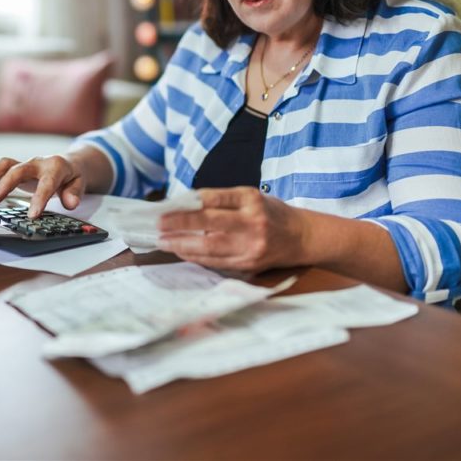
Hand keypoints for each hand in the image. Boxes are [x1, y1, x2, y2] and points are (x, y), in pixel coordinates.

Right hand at [0, 155, 85, 217]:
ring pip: (5, 164)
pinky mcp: (14, 168)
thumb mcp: (79, 184)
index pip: (46, 183)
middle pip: (19, 170)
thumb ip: (74, 193)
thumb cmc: (71, 176)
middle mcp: (36, 163)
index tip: (32, 215)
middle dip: (6, 184)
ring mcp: (24, 164)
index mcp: (55, 167)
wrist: (67, 163)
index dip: (39, 199)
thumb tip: (70, 203)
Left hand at [156, 187, 309, 271]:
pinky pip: (216, 262)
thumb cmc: (271, 213)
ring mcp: (251, 246)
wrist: (301, 237)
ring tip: (164, 241)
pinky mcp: (248, 264)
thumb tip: (185, 205)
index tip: (166, 207)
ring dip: (183, 245)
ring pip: (210, 248)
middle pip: (210, 225)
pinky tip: (181, 251)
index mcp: (251, 200)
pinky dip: (196, 257)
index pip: (214, 199)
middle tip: (159, 226)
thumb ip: (221, 200)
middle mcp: (252, 223)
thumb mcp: (250, 196)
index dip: (188, 204)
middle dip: (180, 226)